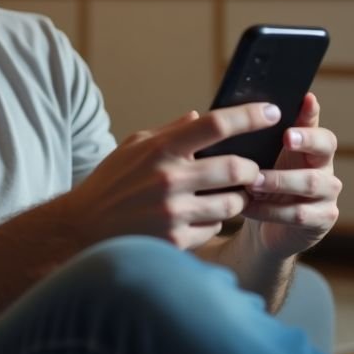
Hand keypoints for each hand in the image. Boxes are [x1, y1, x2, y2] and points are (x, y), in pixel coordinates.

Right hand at [66, 103, 279, 249]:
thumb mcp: (133, 147)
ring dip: (237, 198)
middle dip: (250, 169)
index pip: (216, 124)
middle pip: (235, 168)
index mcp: (160, 148)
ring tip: (226, 194)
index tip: (272, 111)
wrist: (81, 229)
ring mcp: (172, 213)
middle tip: (249, 169)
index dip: (249, 116)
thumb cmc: (110, 183)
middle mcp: (168, 179)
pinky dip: (213, 221)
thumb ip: (169, 132)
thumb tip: (200, 116)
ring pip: (232, 203)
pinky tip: (197, 217)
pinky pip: (214, 228)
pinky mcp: (175, 241)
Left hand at [241, 93, 340, 259]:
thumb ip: (264, 135)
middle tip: (285, 138)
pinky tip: (247, 205)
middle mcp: (325, 168)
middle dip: (305, 141)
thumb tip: (245, 106)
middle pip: (326, 148)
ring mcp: (327, 195)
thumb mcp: (262, 159)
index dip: (313, 114)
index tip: (306, 99)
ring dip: (278, 180)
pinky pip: (298, 214)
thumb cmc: (263, 184)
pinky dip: (269, 210)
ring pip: (310, 183)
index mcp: (312, 148)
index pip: (318, 124)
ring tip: (251, 181)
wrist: (265, 228)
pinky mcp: (321, 220)